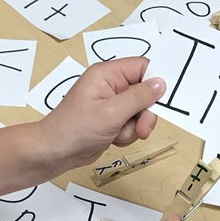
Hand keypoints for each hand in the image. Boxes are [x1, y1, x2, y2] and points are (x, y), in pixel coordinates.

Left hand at [38, 58, 164, 170]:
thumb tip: (161, 83)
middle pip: (145, 92)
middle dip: (144, 113)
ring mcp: (112, 103)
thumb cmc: (74, 129)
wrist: (55, 153)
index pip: (142, 67)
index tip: (165, 99)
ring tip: (117, 134)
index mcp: (107, 74)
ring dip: (134, 127)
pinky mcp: (112, 120)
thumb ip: (138, 97)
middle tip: (141, 128)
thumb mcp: (111, 112)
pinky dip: (127, 135)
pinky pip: (133, 124)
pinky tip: (113, 139)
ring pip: (141, 112)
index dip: (155, 81)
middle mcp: (110, 85)